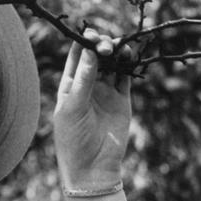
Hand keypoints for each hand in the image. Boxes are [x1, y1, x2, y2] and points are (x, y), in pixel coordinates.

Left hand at [53, 29, 131, 192]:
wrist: (91, 166)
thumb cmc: (73, 139)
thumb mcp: (73, 107)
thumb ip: (84, 80)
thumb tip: (91, 52)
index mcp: (69, 87)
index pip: (76, 59)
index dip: (83, 44)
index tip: (91, 33)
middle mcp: (88, 87)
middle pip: (97, 58)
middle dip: (102, 46)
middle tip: (107, 44)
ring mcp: (105, 93)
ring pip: (113, 65)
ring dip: (117, 54)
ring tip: (121, 47)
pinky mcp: (122, 101)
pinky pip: (126, 78)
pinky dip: (129, 66)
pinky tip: (131, 56)